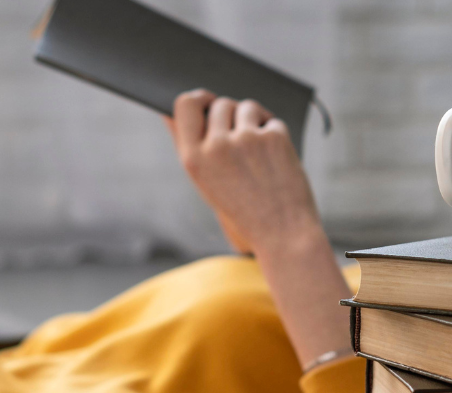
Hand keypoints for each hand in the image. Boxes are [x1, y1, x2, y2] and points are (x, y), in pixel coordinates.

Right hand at [163, 90, 320, 256]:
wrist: (283, 234)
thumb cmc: (243, 212)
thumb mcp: (205, 183)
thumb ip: (189, 146)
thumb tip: (168, 113)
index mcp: (193, 159)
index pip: (185, 104)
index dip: (199, 100)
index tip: (208, 104)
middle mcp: (217, 146)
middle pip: (220, 103)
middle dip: (232, 115)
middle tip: (243, 142)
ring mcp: (246, 140)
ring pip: (247, 107)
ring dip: (254, 121)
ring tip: (259, 153)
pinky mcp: (274, 138)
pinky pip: (272, 120)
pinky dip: (275, 134)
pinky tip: (276, 160)